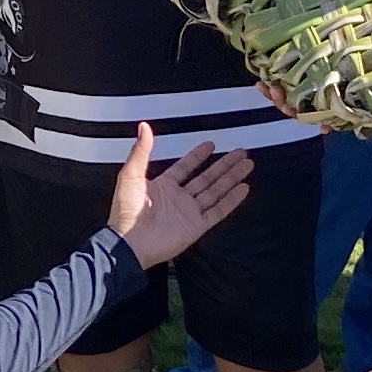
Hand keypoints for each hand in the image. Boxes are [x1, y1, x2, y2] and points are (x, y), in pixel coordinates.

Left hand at [108, 125, 251, 265]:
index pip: (185, 167)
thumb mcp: (130, 176)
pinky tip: (243, 189)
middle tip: (238, 153)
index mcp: (163, 186)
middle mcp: (178, 198)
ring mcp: (189, 212)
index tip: (210, 145)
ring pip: (216, 191)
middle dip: (224, 164)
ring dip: (231, 178)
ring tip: (246, 165)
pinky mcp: (196, 226)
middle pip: (207, 177)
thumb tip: (144, 128)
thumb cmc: (125, 214)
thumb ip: (141, 152)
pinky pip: (218, 211)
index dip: (198, 155)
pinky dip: (231, 200)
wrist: (130, 244)